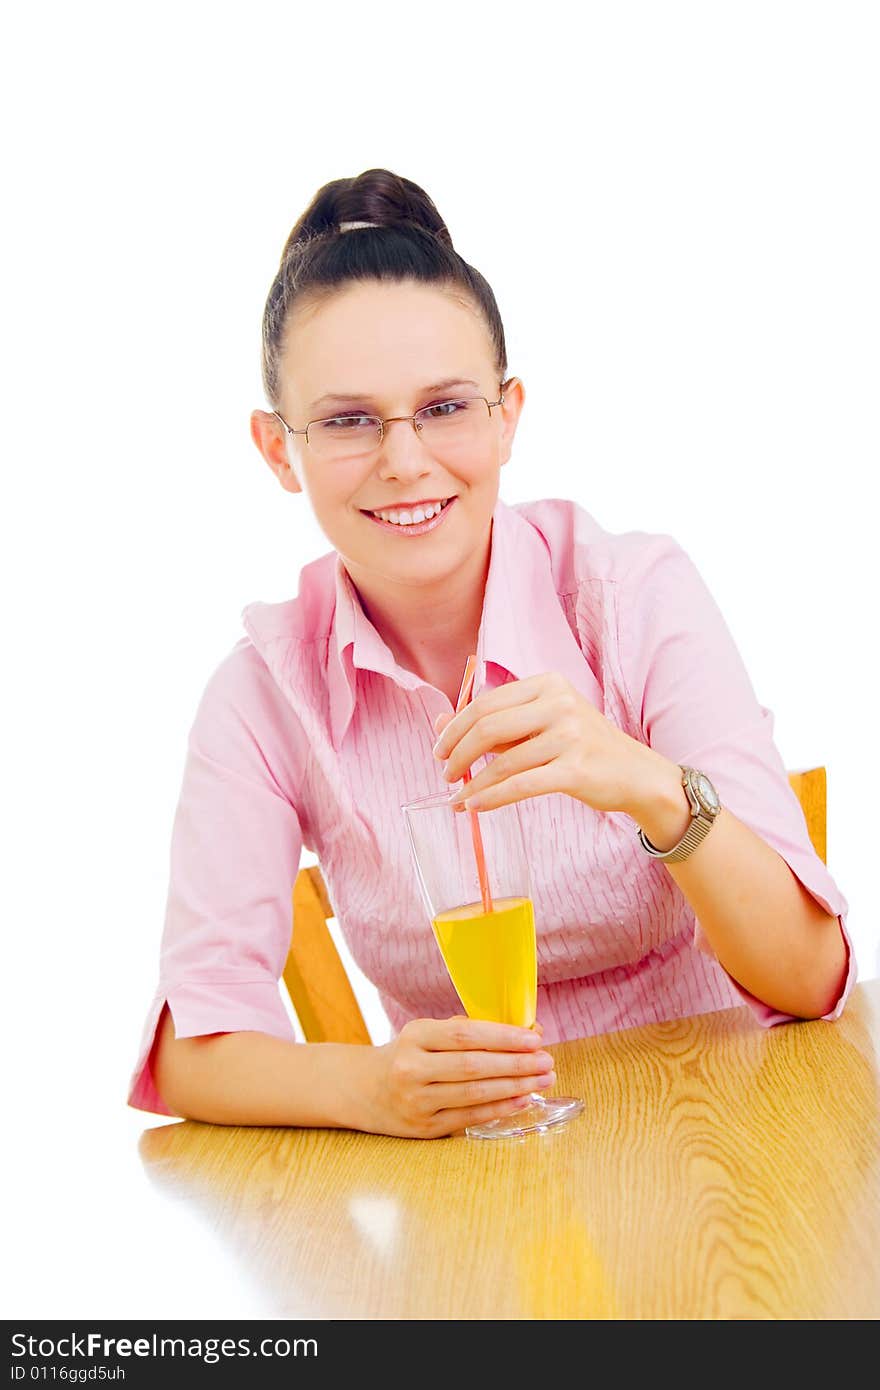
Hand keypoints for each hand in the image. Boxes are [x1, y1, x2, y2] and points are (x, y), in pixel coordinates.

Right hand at [364, 1016, 553, 1138]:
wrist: (366, 1090)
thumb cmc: (409, 1055)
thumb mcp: (427, 1033)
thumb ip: (470, 1030)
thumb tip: (526, 1032)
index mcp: (415, 1036)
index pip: (465, 1035)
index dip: (503, 1037)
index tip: (535, 1038)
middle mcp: (412, 1069)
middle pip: (473, 1066)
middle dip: (516, 1064)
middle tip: (547, 1061)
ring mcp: (416, 1101)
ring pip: (474, 1093)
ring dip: (515, 1087)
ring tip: (543, 1079)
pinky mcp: (424, 1128)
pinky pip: (469, 1117)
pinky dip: (499, 1108)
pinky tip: (522, 1100)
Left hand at [432, 671, 670, 817]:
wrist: (636, 774)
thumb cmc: (583, 747)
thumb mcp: (541, 725)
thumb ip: (495, 723)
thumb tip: (440, 725)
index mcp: (548, 684)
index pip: (486, 703)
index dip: (455, 728)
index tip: (440, 749)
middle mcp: (559, 704)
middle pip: (488, 726)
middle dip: (457, 753)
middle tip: (445, 773)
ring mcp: (570, 736)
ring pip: (503, 761)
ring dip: (472, 783)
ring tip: (457, 799)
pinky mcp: (576, 770)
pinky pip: (521, 786)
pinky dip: (491, 797)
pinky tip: (475, 806)